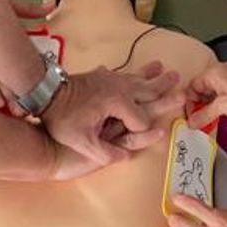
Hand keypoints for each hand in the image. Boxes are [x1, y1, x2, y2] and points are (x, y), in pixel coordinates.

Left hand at [39, 61, 182, 169]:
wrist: (45, 91)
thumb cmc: (62, 118)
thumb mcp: (81, 141)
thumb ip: (104, 153)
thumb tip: (125, 157)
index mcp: (117, 104)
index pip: (140, 121)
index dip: (143, 132)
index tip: (146, 136)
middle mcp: (119, 88)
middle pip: (147, 91)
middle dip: (164, 89)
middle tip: (181, 82)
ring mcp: (111, 79)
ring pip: (138, 78)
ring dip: (153, 76)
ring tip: (166, 70)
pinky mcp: (103, 75)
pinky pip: (126, 74)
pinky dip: (137, 72)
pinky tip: (139, 70)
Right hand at [185, 62, 226, 128]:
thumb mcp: (222, 107)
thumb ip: (204, 115)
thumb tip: (192, 121)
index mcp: (213, 73)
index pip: (192, 87)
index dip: (190, 103)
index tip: (190, 115)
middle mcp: (219, 73)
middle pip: (200, 90)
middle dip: (198, 105)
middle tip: (198, 119)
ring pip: (210, 93)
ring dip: (208, 106)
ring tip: (207, 119)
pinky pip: (219, 96)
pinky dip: (216, 105)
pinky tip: (217, 116)